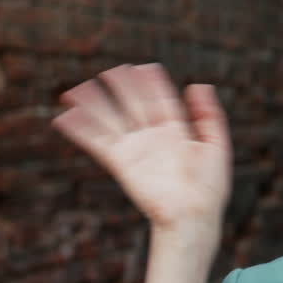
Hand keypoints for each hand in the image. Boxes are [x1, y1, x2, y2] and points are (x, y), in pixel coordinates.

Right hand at [52, 64, 231, 242]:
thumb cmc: (208, 187)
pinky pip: (98, 141)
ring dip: (95, 104)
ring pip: (110, 119)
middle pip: (133, 105)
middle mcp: (153, 138)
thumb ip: (209, 115)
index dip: (151, 84)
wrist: (193, 215)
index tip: (143, 67)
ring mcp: (135, 149)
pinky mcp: (121, 163)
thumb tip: (198, 84)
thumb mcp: (216, 145)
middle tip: (111, 70)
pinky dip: (81, 129)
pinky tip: (66, 116)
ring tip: (79, 88)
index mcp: (176, 132)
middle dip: (121, 88)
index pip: (160, 101)